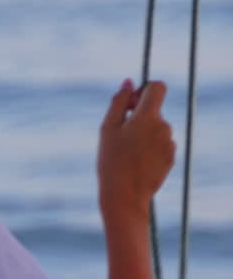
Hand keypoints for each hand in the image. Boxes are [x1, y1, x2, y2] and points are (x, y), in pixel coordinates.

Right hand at [97, 79, 175, 220]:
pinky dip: (150, 147)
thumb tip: (129, 82)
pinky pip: (161, 144)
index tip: (132, 103)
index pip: (158, 87)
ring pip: (157, 128)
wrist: (125, 197)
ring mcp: (170, 143)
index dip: (145, 89)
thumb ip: (120, 102)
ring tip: (127, 152)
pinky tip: (136, 161)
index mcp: (148, 116)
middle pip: (155, 110)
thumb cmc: (111, 161)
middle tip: (121, 133)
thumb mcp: (108, 128)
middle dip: (140, 115)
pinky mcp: (171, 157)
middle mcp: (164, 127)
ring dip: (144, 133)